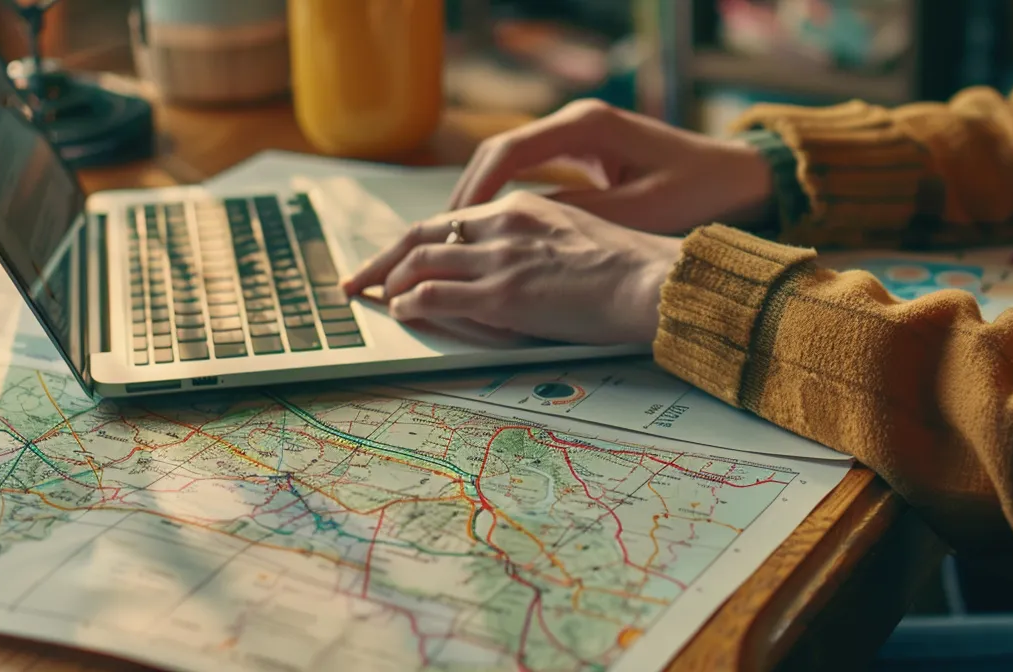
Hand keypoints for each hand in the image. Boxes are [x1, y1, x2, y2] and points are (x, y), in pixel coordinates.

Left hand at [341, 191, 679, 344]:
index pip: (452, 219)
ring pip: (423, 261)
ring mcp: (501, 259)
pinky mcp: (504, 295)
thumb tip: (505, 264)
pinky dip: (412, 302)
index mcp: (523, 207)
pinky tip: (402, 311)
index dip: (416, 239)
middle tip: (359, 277)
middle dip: (385, 257)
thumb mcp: (575, 235)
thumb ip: (534, 241)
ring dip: (392, 282)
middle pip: (423, 233)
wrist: (653, 283)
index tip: (397, 256)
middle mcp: (505, 224)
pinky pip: (437, 294)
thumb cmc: (629, 269)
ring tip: (376, 298)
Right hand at [449, 99, 771, 234]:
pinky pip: (529, 171)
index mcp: (588, 126)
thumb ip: (578, 218)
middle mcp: (577, 122)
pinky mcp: (585, 153)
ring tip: (451, 240)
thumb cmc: (700, 192)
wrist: (740, 177)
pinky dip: (504, 198)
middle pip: (498, 153)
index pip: (508, 151)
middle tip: (437, 239)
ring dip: (479, 198)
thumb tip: (517, 235)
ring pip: (509, 162)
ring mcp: (579, 134)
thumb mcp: (638, 213)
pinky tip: (488, 231)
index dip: (474, 192)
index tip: (451, 229)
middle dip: (464, 196)